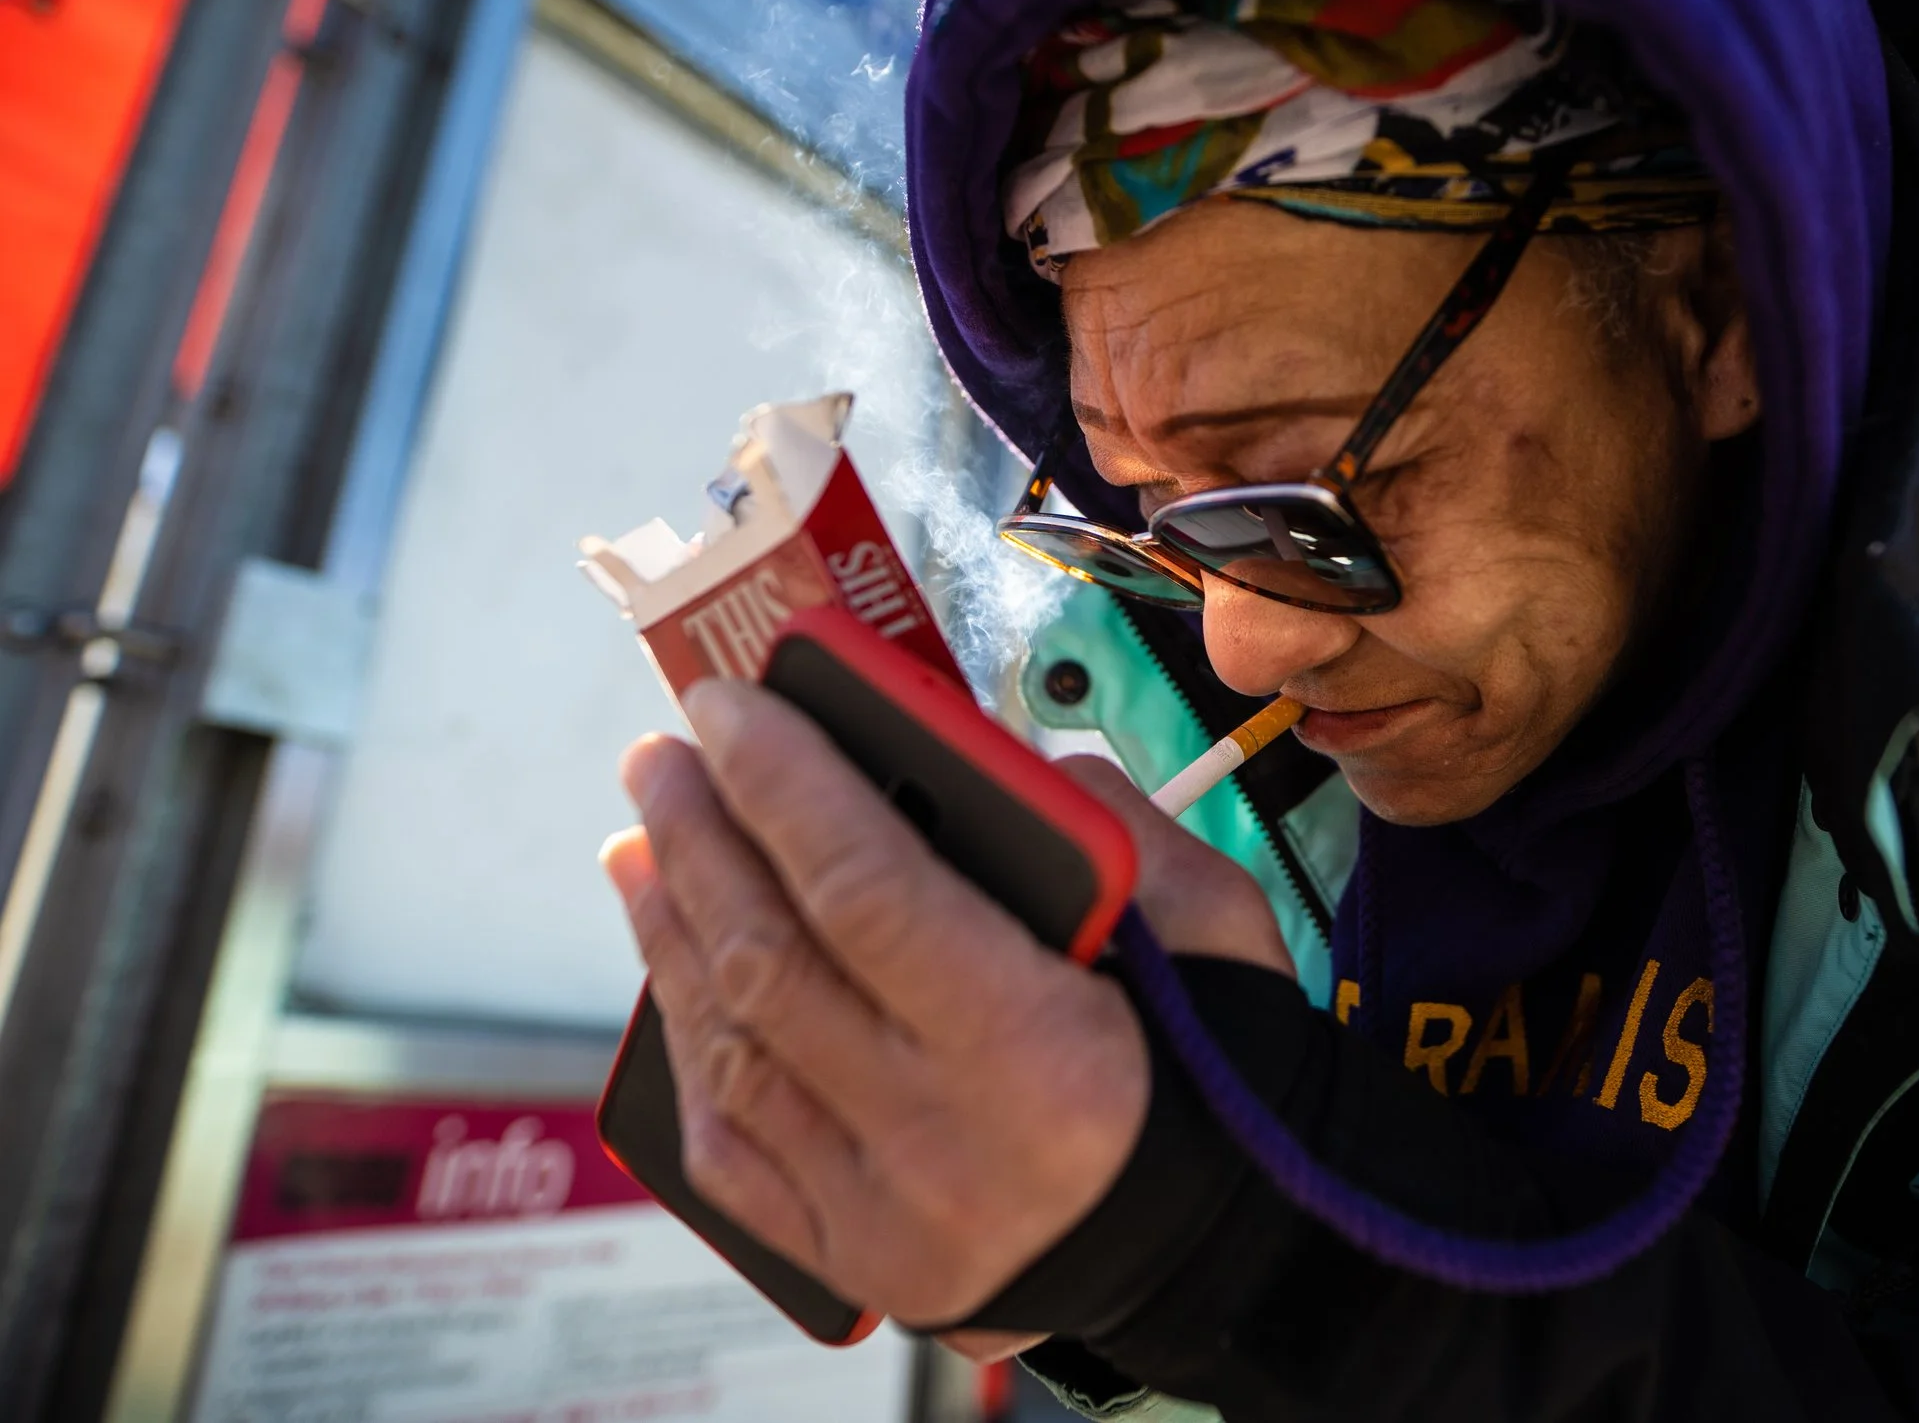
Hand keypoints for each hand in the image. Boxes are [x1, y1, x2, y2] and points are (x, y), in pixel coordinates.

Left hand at [601, 680, 1290, 1331]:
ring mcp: (886, 1212)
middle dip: (704, 838)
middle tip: (665, 755)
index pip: (869, 892)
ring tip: (649, 841)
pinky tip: (679, 971)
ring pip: (733, 1049)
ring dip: (675, 929)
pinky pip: (732, 1144)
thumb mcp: (1215, 930)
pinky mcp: (854, 1255)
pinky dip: (692, 1045)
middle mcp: (946, 1144)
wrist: (1224, 1249)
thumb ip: (1111, 829)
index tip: (733, 706)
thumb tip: (993, 760)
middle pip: (774, 961)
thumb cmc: (1222, 1076)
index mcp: (1045, 1056)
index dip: (786, 786)